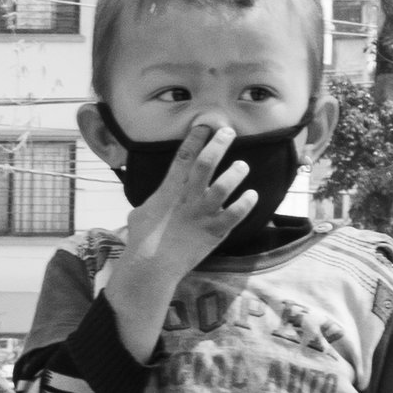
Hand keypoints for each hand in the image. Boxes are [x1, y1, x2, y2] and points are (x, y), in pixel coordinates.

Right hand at [99, 121, 260, 360]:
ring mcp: (203, 214)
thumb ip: (154, 201)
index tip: (204, 124)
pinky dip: (246, 203)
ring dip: (236, 173)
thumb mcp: (139, 214)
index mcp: (168, 191)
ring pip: (224, 185)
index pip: (183, 157)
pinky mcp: (215, 231)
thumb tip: (154, 200)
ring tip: (242, 165)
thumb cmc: (141, 242)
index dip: (195, 138)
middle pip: (206, 163)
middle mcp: (188, 198)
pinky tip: (252, 194)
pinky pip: (236, 213)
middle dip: (218, 144)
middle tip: (228, 132)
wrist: (150, 268)